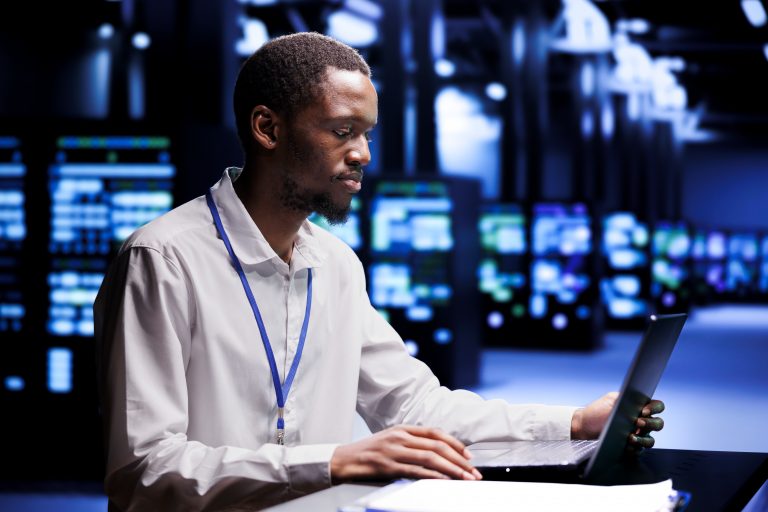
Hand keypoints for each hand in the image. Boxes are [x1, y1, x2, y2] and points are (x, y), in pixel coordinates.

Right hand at [330, 425, 481, 482]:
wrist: (344, 460)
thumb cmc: (368, 452)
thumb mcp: (391, 440)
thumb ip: (411, 442)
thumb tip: (437, 452)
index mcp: (403, 429)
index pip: (436, 433)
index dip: (455, 444)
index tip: (469, 456)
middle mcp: (401, 437)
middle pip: (438, 446)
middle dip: (460, 460)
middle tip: (473, 472)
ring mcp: (395, 451)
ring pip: (431, 458)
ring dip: (453, 470)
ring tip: (465, 479)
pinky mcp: (389, 466)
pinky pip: (417, 471)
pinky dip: (434, 477)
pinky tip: (445, 482)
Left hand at [571, 392, 664, 450]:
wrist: (584, 426)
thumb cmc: (597, 411)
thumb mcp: (610, 400)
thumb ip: (625, 399)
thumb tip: (638, 403)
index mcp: (638, 407)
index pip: (657, 406)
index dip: (655, 408)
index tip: (644, 411)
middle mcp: (640, 421)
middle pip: (658, 423)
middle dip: (651, 424)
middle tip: (638, 422)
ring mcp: (637, 435)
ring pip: (650, 440)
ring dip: (644, 439)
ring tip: (631, 437)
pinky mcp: (630, 447)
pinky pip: (639, 451)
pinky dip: (635, 449)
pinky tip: (627, 446)